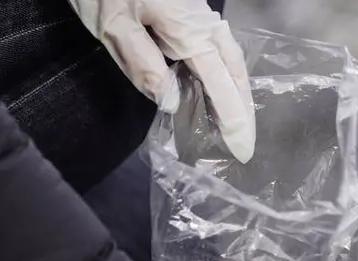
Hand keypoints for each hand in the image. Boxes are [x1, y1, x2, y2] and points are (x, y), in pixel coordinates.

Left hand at [67, 0, 255, 161]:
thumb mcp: (112, 25)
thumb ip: (142, 64)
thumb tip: (169, 102)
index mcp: (189, 31)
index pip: (220, 85)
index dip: (233, 119)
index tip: (241, 149)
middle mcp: (204, 25)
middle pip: (236, 74)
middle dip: (243, 110)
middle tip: (245, 145)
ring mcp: (202, 17)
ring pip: (232, 60)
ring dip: (237, 93)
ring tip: (237, 122)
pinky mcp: (192, 13)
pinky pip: (220, 50)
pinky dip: (226, 75)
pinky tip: (218, 87)